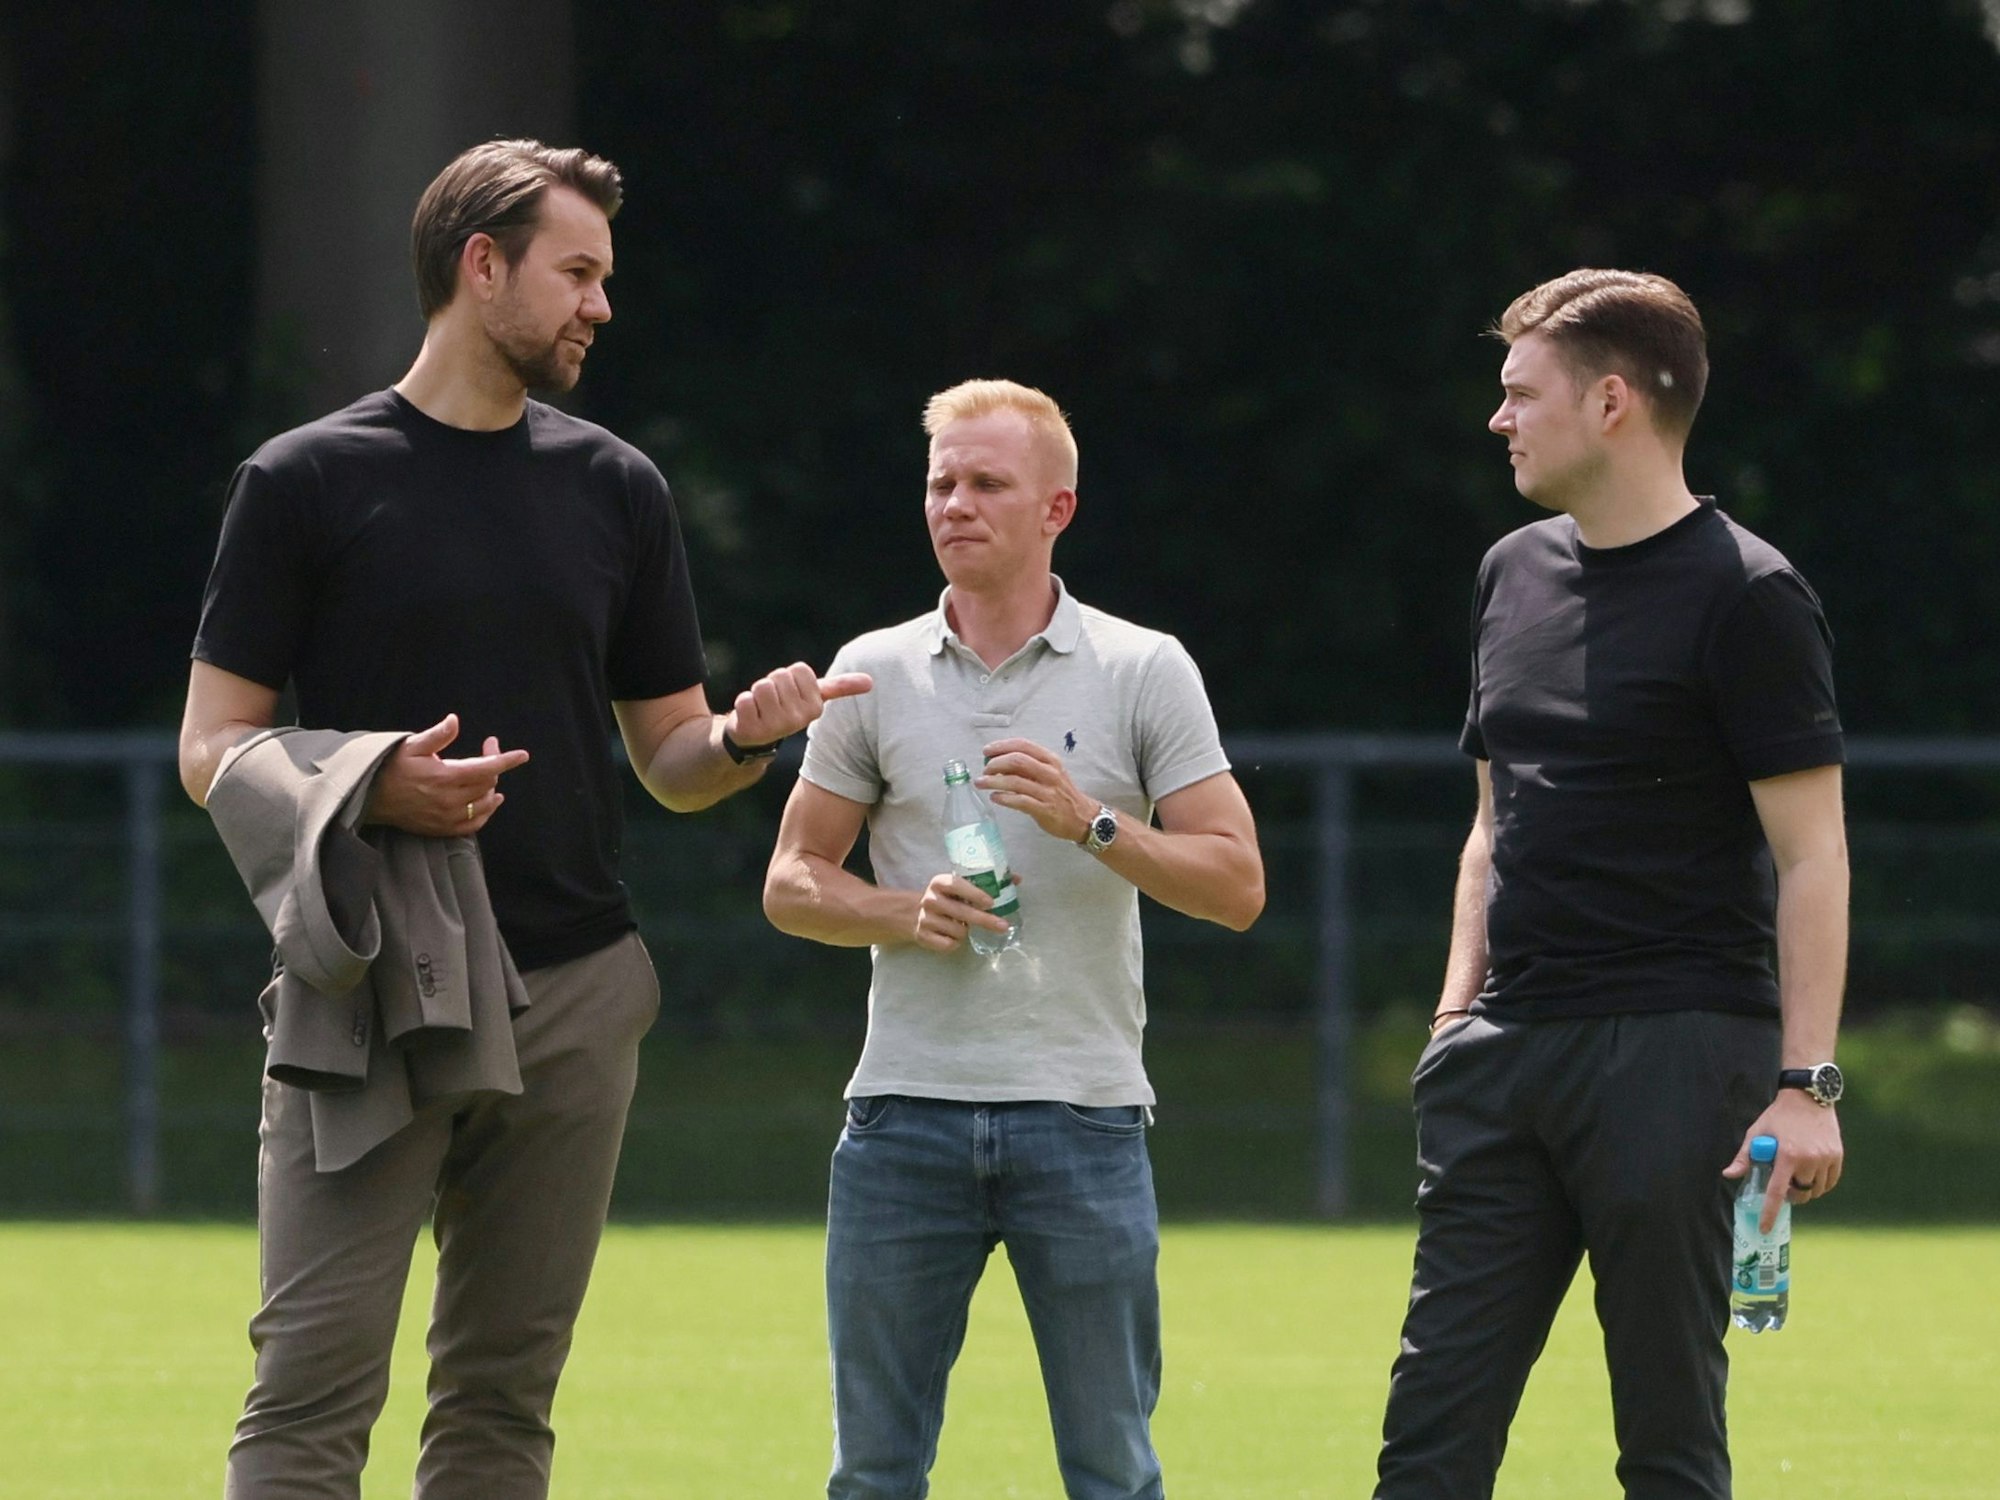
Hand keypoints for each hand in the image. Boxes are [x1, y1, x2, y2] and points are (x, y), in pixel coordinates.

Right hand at [362, 714, 530, 835]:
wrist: (368, 796)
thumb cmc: (390, 766)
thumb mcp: (411, 745)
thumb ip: (437, 735)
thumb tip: (455, 720)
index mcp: (444, 776)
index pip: (486, 768)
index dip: (506, 760)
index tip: (522, 755)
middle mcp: (449, 799)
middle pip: (487, 784)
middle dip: (494, 767)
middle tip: (488, 751)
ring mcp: (446, 816)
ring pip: (483, 805)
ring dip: (492, 790)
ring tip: (492, 778)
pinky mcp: (441, 828)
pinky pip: (473, 825)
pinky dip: (485, 813)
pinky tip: (488, 803)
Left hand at [726, 664, 872, 749]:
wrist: (754, 742)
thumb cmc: (784, 711)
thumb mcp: (813, 699)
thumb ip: (840, 687)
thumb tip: (871, 682)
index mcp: (815, 708)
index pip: (799, 670)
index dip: (790, 678)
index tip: (789, 695)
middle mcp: (798, 720)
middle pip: (779, 676)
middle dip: (772, 685)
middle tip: (772, 704)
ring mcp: (775, 727)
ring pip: (762, 686)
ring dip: (755, 694)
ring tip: (760, 710)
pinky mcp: (751, 730)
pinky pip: (744, 700)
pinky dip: (742, 704)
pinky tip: (748, 719)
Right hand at [913, 871, 1013, 951]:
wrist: (913, 913)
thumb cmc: (946, 898)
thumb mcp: (959, 886)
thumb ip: (986, 882)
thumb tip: (1017, 879)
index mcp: (939, 882)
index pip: (957, 885)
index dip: (974, 893)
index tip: (990, 902)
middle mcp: (930, 899)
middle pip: (961, 912)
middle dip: (984, 920)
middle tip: (1003, 926)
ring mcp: (925, 919)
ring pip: (958, 931)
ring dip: (967, 931)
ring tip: (963, 925)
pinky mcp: (923, 936)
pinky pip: (949, 945)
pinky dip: (956, 943)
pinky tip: (952, 935)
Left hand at [977, 738, 1095, 842]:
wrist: (1082, 817)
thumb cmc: (1061, 793)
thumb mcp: (1050, 773)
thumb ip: (1029, 766)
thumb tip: (999, 762)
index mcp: (1050, 760)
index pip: (1023, 745)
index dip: (1002, 746)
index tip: (987, 750)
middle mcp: (1050, 772)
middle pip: (1017, 760)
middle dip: (995, 763)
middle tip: (984, 769)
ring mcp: (1047, 791)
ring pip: (1015, 781)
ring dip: (993, 781)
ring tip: (981, 783)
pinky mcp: (1044, 809)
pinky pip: (1019, 801)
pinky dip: (1003, 798)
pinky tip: (994, 797)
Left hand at [1722, 1090, 1843, 1232]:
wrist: (1807, 1098)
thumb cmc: (1777, 1116)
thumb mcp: (1756, 1132)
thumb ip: (1744, 1157)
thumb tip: (1728, 1175)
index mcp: (1786, 1155)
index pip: (1777, 1192)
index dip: (1770, 1213)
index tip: (1765, 1228)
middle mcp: (1809, 1159)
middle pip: (1800, 1194)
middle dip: (1791, 1195)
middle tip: (1783, 1185)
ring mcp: (1826, 1158)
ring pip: (1816, 1190)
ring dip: (1805, 1190)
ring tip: (1797, 1176)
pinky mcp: (1838, 1156)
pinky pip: (1830, 1182)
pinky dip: (1820, 1184)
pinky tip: (1811, 1175)